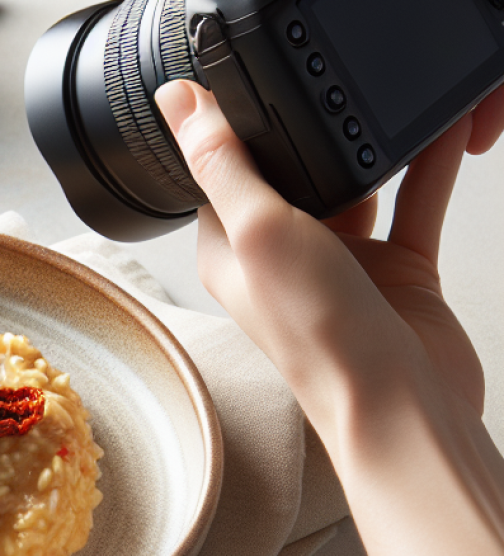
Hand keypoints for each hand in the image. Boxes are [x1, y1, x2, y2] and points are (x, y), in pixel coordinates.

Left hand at [153, 81, 503, 441]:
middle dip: (312, 134)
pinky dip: (428, 169)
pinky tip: (442, 136)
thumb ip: (224, 163)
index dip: (233, 133)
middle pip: (291, 176)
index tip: (251, 86)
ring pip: (358, 185)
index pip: (218, 176)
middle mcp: (281, 258)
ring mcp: (342, 266)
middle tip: (331, 85)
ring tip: (390, 102)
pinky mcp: (396, 273)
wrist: (401, 405)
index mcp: (230, 252)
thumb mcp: (258, 230)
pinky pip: (414, 204)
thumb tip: (178, 102)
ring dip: (374, 148)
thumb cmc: (319, 339)